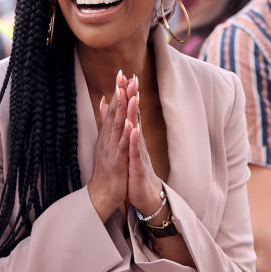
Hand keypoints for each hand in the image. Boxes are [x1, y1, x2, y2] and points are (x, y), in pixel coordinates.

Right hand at [87, 69, 132, 220]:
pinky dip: (126, 135)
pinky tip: (131, 124)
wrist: (101, 194)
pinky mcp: (116, 162)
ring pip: (118, 126)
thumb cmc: (106, 168)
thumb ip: (104, 121)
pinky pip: (122, 147)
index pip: (113, 108)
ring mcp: (111, 149)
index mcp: (107, 134)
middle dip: (120, 93)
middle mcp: (108, 138)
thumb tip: (103, 101)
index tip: (123, 73)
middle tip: (124, 75)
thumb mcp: (105, 141)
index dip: (118, 90)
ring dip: (123, 109)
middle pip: (114, 112)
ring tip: (128, 93)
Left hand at [125, 75, 164, 214]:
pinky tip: (134, 128)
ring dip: (135, 113)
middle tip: (132, 77)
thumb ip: (127, 131)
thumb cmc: (137, 172)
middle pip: (136, 115)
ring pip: (137, 130)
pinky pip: (135, 151)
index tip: (124, 75)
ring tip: (133, 96)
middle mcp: (138, 141)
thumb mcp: (130, 149)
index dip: (128, 94)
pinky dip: (134, 139)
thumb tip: (124, 115)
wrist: (146, 196)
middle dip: (133, 97)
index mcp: (134, 137)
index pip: (131, 112)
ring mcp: (139, 152)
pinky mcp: (138, 166)